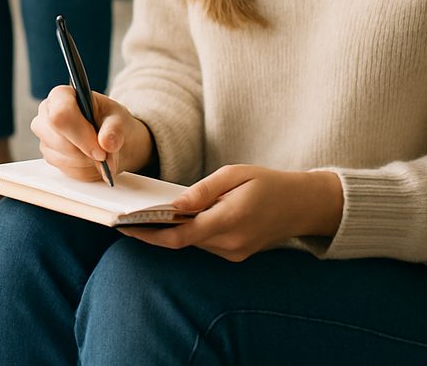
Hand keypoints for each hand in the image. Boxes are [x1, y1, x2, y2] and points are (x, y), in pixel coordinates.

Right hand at [31, 85, 154, 181]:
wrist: (108, 137)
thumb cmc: (110, 121)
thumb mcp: (119, 118)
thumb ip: (115, 128)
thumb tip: (107, 143)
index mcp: (61, 96)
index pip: (60, 115)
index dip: (80, 134)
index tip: (100, 150)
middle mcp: (46, 114)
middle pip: (58, 140)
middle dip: (86, 152)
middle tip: (105, 154)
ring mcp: (45, 137)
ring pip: (62, 158)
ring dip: (87, 162)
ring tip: (100, 154)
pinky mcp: (49, 156)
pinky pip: (66, 169)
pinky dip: (84, 169)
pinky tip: (91, 160)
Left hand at [122, 165, 344, 261]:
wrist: (302, 205)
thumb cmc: (267, 182)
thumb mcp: (235, 174)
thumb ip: (204, 190)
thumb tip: (175, 205)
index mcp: (229, 221)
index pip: (181, 234)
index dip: (150, 233)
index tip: (125, 226)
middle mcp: (231, 243)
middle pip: (182, 240)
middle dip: (153, 231)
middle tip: (123, 219)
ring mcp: (235, 252)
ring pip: (193, 242)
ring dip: (170, 231)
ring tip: (141, 216)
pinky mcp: (237, 253)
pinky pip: (205, 243)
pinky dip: (188, 231)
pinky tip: (173, 218)